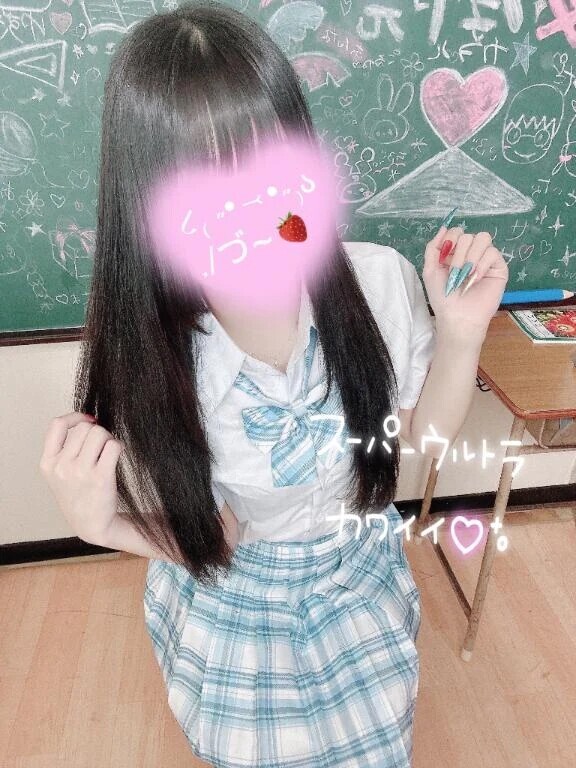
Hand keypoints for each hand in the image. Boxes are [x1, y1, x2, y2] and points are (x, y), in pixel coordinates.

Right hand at [39, 411, 124, 543]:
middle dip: (97, 431)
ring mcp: (80, 472)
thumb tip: (87, 420)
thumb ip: (64, 449)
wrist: (91, 524)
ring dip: (108, 438)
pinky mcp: (100, 478)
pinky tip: (116, 456)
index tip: (89, 421)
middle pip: (84, 427)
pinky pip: (113, 445)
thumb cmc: (78, 495)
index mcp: (47, 463)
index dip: (75, 417)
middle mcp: (61, 466)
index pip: (57, 425)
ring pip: (99, 433)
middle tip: (101, 445)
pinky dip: (118, 446)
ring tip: (108, 452)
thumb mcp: (58, 474)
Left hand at [422, 226, 508, 337]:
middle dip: (459, 254)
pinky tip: (475, 278)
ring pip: (483, 238)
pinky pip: (493, 253)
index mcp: (455, 253)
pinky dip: (482, 264)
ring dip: (470, 257)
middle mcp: (471, 253)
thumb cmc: (442, 296)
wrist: (457, 316)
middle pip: (468, 235)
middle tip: (455, 273)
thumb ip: (433, 247)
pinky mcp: (499, 268)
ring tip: (465, 275)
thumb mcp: (430, 270)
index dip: (450, 240)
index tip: (444, 258)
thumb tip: (444, 227)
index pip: (456, 231)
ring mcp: (485, 259)